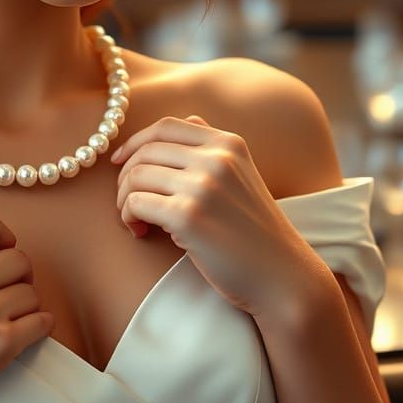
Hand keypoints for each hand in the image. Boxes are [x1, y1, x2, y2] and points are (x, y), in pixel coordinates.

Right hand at [0, 211, 53, 402]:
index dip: (0, 235)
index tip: (1, 248)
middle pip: (19, 258)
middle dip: (15, 272)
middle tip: (7, 286)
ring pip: (31, 292)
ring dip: (24, 302)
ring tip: (8, 314)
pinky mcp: (1, 346)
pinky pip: (41, 323)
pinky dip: (38, 325)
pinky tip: (25, 331)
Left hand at [112, 114, 322, 319]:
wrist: (282, 276)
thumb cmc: (253, 232)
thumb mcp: (239, 176)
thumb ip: (207, 149)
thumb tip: (159, 134)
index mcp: (228, 143)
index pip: (165, 126)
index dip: (135, 141)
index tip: (120, 161)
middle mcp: (216, 158)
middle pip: (145, 151)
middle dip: (126, 176)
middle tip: (128, 202)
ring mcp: (203, 185)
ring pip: (135, 176)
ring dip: (124, 200)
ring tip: (136, 220)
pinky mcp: (188, 216)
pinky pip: (135, 203)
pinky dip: (128, 218)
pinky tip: (141, 232)